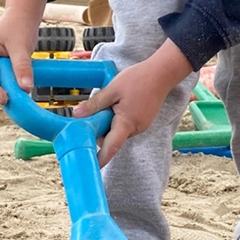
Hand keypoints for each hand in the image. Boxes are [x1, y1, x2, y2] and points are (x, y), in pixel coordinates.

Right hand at [0, 0, 46, 103]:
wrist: (22, 18)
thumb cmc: (19, 27)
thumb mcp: (22, 46)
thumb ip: (22, 66)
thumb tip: (26, 88)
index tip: (4, 99)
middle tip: (15, 100)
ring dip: (4, 89)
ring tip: (19, 94)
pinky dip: (8, 86)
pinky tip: (18, 89)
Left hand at [73, 39, 191, 165]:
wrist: (163, 72)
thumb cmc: (139, 79)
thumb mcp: (113, 89)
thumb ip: (95, 103)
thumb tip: (77, 114)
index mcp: (127, 123)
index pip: (111, 147)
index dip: (101, 159)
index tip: (91, 167)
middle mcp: (136, 128)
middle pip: (112, 138)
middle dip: (101, 129)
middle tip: (94, 112)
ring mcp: (142, 125)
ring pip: (119, 130)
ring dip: (110, 122)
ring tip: (111, 102)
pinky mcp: (144, 120)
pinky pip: (126, 125)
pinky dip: (119, 118)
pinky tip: (120, 103)